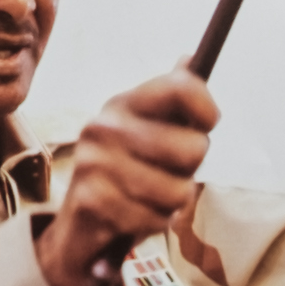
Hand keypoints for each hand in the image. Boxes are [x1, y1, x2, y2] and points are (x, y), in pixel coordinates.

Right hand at [38, 71, 219, 285]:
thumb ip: (171, 100)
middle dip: (190, 170)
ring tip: (149, 198)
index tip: (206, 125)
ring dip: (172, 203)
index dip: (207, 109)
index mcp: (122, 104)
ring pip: (180, 190)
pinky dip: (154, 223)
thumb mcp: (144, 133)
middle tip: (167, 173)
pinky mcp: (94, 202)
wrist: (77, 228)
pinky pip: (158, 218)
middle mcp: (104, 127)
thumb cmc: (125, 175)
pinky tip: (134, 216)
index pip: (182, 87)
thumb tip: (189, 57)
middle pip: (193, 147)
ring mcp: (95, 163)